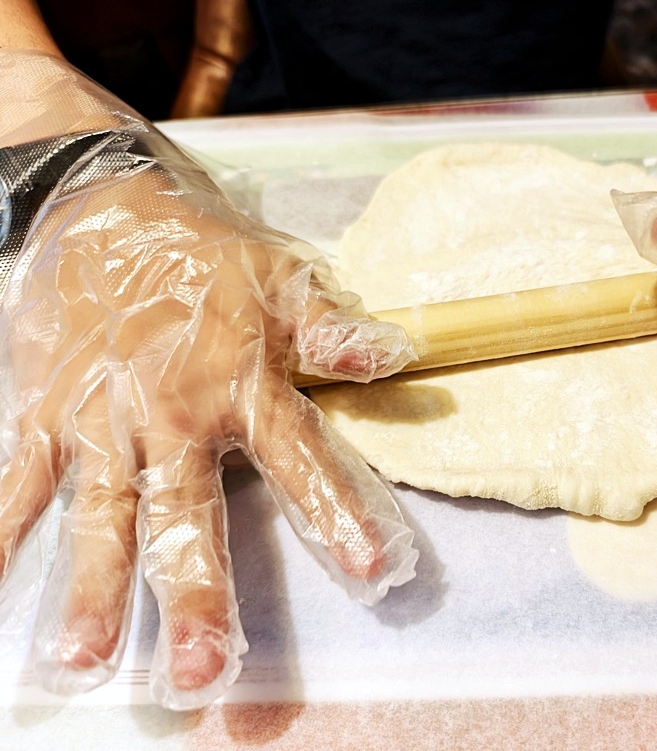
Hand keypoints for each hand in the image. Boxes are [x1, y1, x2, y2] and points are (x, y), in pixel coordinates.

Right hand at [0, 52, 417, 707]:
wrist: (106, 209)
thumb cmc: (208, 257)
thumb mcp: (284, 281)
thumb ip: (333, 329)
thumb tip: (397, 352)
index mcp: (242, 386)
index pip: (301, 459)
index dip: (336, 511)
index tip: (370, 570)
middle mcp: (172, 416)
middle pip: (188, 515)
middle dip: (196, 594)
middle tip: (204, 668)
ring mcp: (101, 421)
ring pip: (100, 517)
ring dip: (94, 588)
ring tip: (89, 658)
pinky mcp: (42, 415)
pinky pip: (16, 483)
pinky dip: (0, 535)